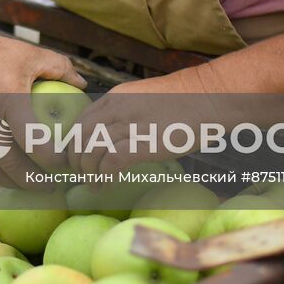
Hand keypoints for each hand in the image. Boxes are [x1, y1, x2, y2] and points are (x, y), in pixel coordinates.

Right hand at [0, 27, 86, 188]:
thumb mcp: (32, 55)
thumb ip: (60, 68)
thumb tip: (82, 85)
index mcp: (10, 102)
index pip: (33, 143)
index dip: (54, 158)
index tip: (68, 160)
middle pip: (12, 165)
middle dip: (35, 181)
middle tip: (54, 184)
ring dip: (15, 182)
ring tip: (34, 185)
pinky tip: (12, 175)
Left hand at [69, 75, 191, 177]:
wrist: (208, 97)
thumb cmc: (183, 102)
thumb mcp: (143, 100)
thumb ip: (125, 114)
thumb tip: (113, 136)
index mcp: (114, 98)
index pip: (80, 122)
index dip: (75, 144)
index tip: (78, 160)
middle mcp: (115, 109)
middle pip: (80, 138)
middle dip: (77, 161)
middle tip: (82, 176)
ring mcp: (128, 125)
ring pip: (91, 151)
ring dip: (88, 173)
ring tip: (94, 185)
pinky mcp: (142, 143)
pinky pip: (110, 162)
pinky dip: (104, 176)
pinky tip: (107, 185)